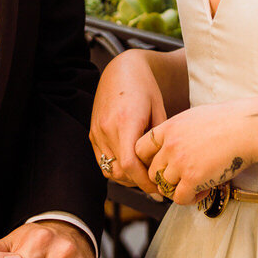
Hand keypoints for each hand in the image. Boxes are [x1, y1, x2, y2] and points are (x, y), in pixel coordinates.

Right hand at [89, 49, 166, 194]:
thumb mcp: (159, 109)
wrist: (122, 69)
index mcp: (125, 122)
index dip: (144, 182)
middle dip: (138, 182)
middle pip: (120, 172)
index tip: (159, 188)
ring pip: (109, 170)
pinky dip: (116, 168)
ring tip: (144, 176)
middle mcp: (107, 129)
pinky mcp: (93, 133)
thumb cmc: (144, 86)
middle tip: (156, 185)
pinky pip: (102, 161)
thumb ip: (158, 138)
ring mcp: (97, 132)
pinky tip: (131, 166)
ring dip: (126, 178)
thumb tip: (165, 164)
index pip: (130, 165)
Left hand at [134, 99, 257, 204]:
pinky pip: (180, 198)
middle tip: (181, 180)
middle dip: (165, 179)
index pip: (140, 149)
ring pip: (164, 186)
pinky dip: (190, 199)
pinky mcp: (193, 179)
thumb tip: (172, 144)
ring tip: (195, 186)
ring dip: (179, 190)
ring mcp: (180, 163)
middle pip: (152, 171)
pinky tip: (203, 192)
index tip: (163, 165)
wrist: (247, 128)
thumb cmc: (227, 120)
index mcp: (169, 128)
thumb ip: (178, 131)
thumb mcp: (193, 117)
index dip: (149, 160)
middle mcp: (170, 145)